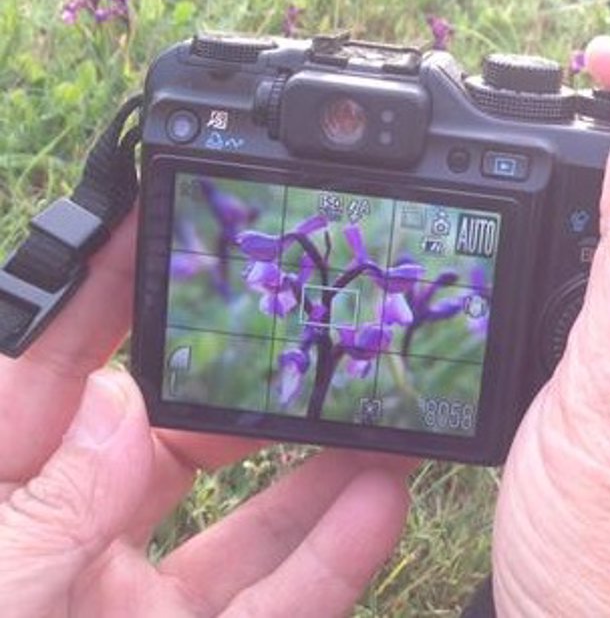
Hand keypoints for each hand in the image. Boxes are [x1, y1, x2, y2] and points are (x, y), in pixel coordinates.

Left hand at [0, 216, 415, 616]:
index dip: (100, 293)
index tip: (153, 220)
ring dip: (320, 462)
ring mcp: (135, 603)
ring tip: (380, 409)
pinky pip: (275, 601)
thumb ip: (49, 512)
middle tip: (311, 319)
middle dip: (245, 376)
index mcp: (0, 509)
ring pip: (243, 517)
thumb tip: (120, 405)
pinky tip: (382, 501)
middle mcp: (73, 542)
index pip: (46, 378)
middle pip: (170, 434)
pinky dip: (334, 556)